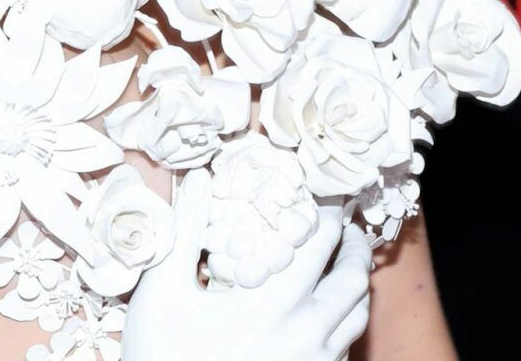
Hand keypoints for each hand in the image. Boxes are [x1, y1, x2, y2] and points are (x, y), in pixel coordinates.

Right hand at [120, 166, 372, 360]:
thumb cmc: (162, 355)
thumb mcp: (162, 290)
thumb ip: (185, 229)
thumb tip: (200, 177)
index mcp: (274, 304)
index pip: (320, 244)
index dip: (329, 212)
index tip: (327, 193)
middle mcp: (307, 334)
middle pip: (353, 279)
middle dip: (354, 245)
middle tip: (343, 225)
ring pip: (358, 316)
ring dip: (355, 283)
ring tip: (341, 263)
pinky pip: (348, 346)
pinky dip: (347, 319)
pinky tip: (325, 310)